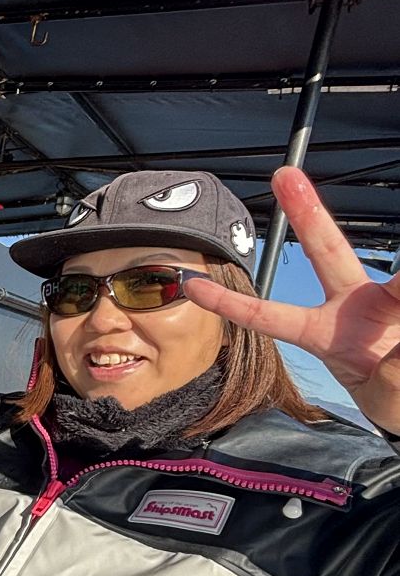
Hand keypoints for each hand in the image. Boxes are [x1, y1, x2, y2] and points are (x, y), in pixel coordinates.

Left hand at [184, 166, 399, 430]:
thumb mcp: (385, 401)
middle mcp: (354, 305)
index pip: (272, 318)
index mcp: (326, 333)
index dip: (232, 304)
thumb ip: (390, 383)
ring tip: (395, 343)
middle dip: (307, 214)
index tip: (195, 286)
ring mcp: (388, 299)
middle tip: (284, 175)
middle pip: (328, 252)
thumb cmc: (396, 395)